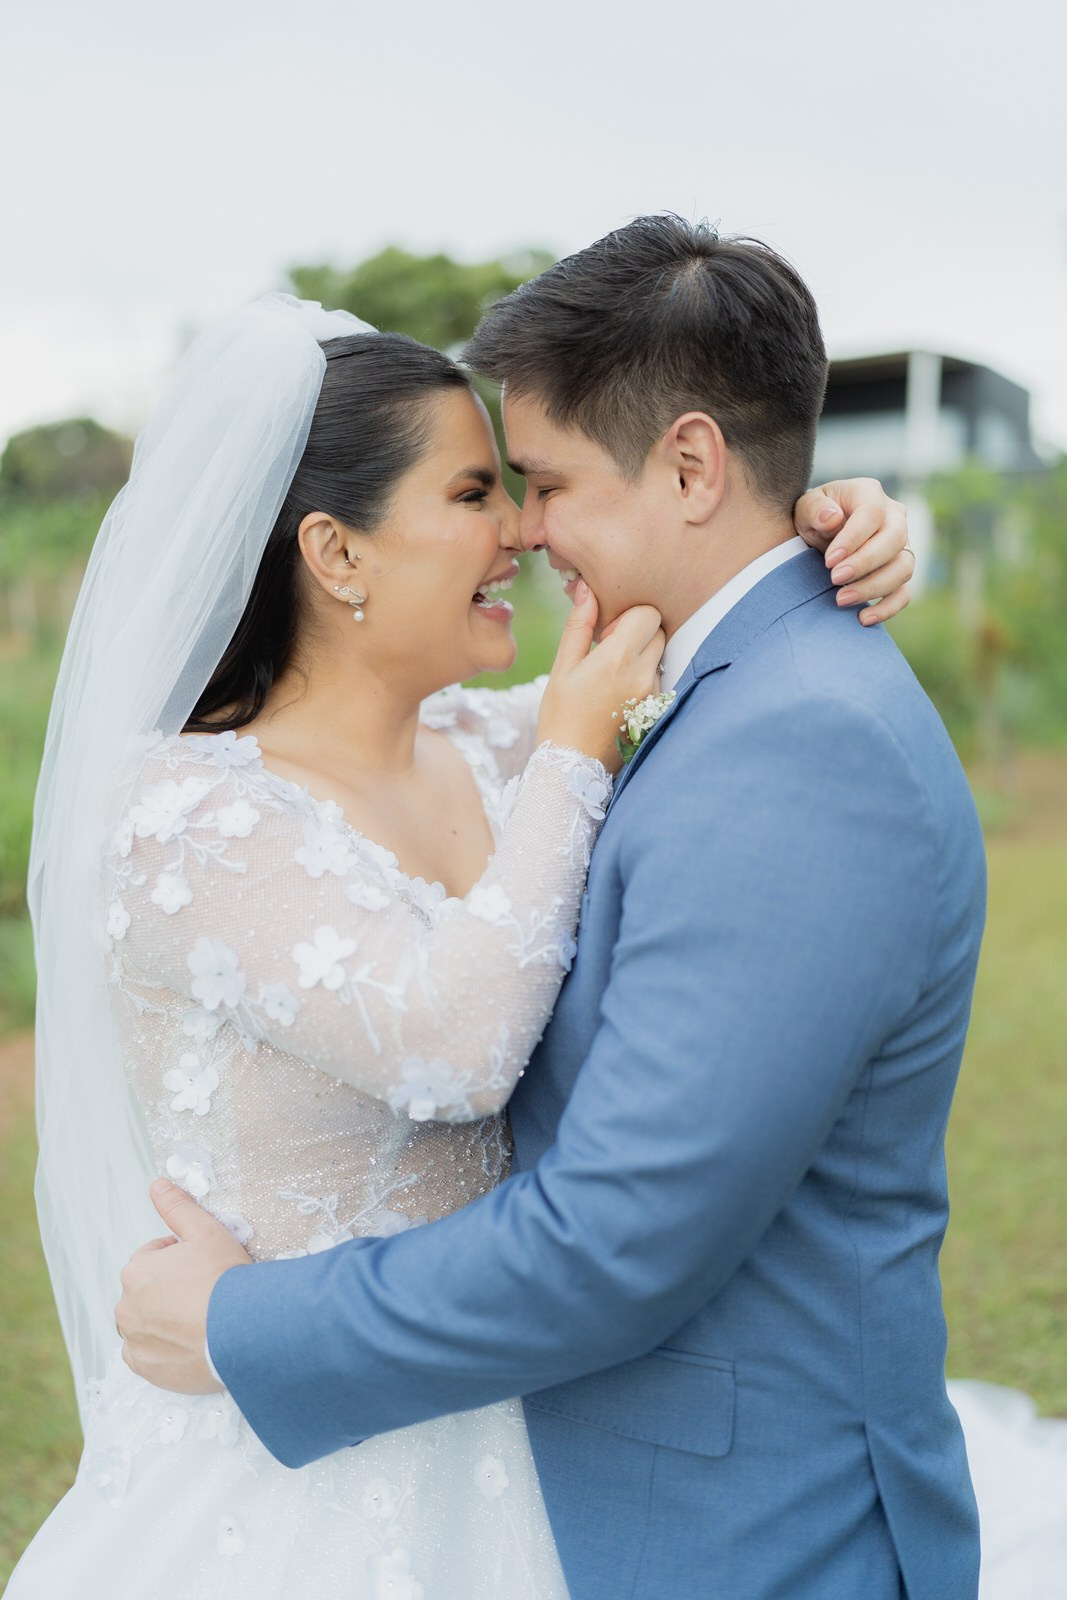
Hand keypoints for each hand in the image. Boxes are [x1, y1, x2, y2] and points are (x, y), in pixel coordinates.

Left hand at [115, 1178, 251, 1393]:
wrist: (244, 1331)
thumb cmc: (226, 1278)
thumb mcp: (206, 1231)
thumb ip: (177, 1207)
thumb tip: (157, 1185)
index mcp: (137, 1270)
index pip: (157, 1256)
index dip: (185, 1258)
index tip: (207, 1268)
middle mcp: (126, 1306)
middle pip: (151, 1290)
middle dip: (173, 1289)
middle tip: (207, 1293)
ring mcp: (135, 1341)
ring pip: (148, 1322)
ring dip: (167, 1319)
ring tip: (203, 1320)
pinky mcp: (146, 1369)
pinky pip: (147, 1355)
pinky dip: (164, 1349)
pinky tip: (191, 1342)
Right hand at [538, 580, 664, 771]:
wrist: (573, 767)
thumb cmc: (561, 715)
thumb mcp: (563, 668)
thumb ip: (579, 626)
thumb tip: (586, 589)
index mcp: (617, 659)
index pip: (647, 614)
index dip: (627, 616)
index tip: (606, 635)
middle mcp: (642, 675)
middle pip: (659, 631)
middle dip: (638, 632)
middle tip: (609, 652)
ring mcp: (653, 695)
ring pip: (660, 655)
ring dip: (641, 656)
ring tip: (611, 677)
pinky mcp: (657, 710)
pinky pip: (658, 679)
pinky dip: (642, 678)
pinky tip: (618, 695)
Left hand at [794, 478, 914, 625]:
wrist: (820, 535)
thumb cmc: (813, 517)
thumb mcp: (805, 508)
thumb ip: (815, 509)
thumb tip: (832, 518)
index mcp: (869, 494)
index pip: (872, 513)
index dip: (853, 538)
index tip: (829, 560)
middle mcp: (893, 517)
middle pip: (895, 539)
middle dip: (865, 563)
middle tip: (835, 579)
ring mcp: (901, 545)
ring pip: (904, 568)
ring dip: (874, 587)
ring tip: (841, 599)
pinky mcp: (899, 572)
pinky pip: (904, 593)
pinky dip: (888, 608)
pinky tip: (862, 618)